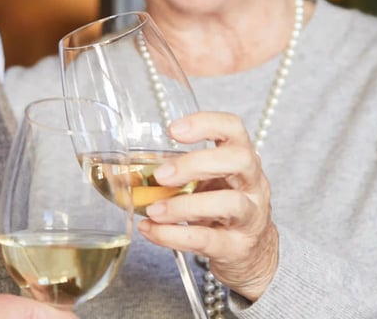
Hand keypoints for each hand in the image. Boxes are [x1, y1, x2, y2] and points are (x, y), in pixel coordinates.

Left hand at [139, 111, 278, 300]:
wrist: (249, 252)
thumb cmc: (222, 208)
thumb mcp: (206, 183)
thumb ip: (176, 173)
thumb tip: (123, 171)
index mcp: (242, 158)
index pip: (234, 128)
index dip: (206, 123)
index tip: (173, 131)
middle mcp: (253, 183)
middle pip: (239, 159)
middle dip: (197, 163)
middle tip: (161, 175)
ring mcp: (251, 216)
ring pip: (230, 203)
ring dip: (185, 206)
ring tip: (153, 210)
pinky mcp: (238, 247)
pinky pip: (208, 239)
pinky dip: (175, 235)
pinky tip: (152, 230)